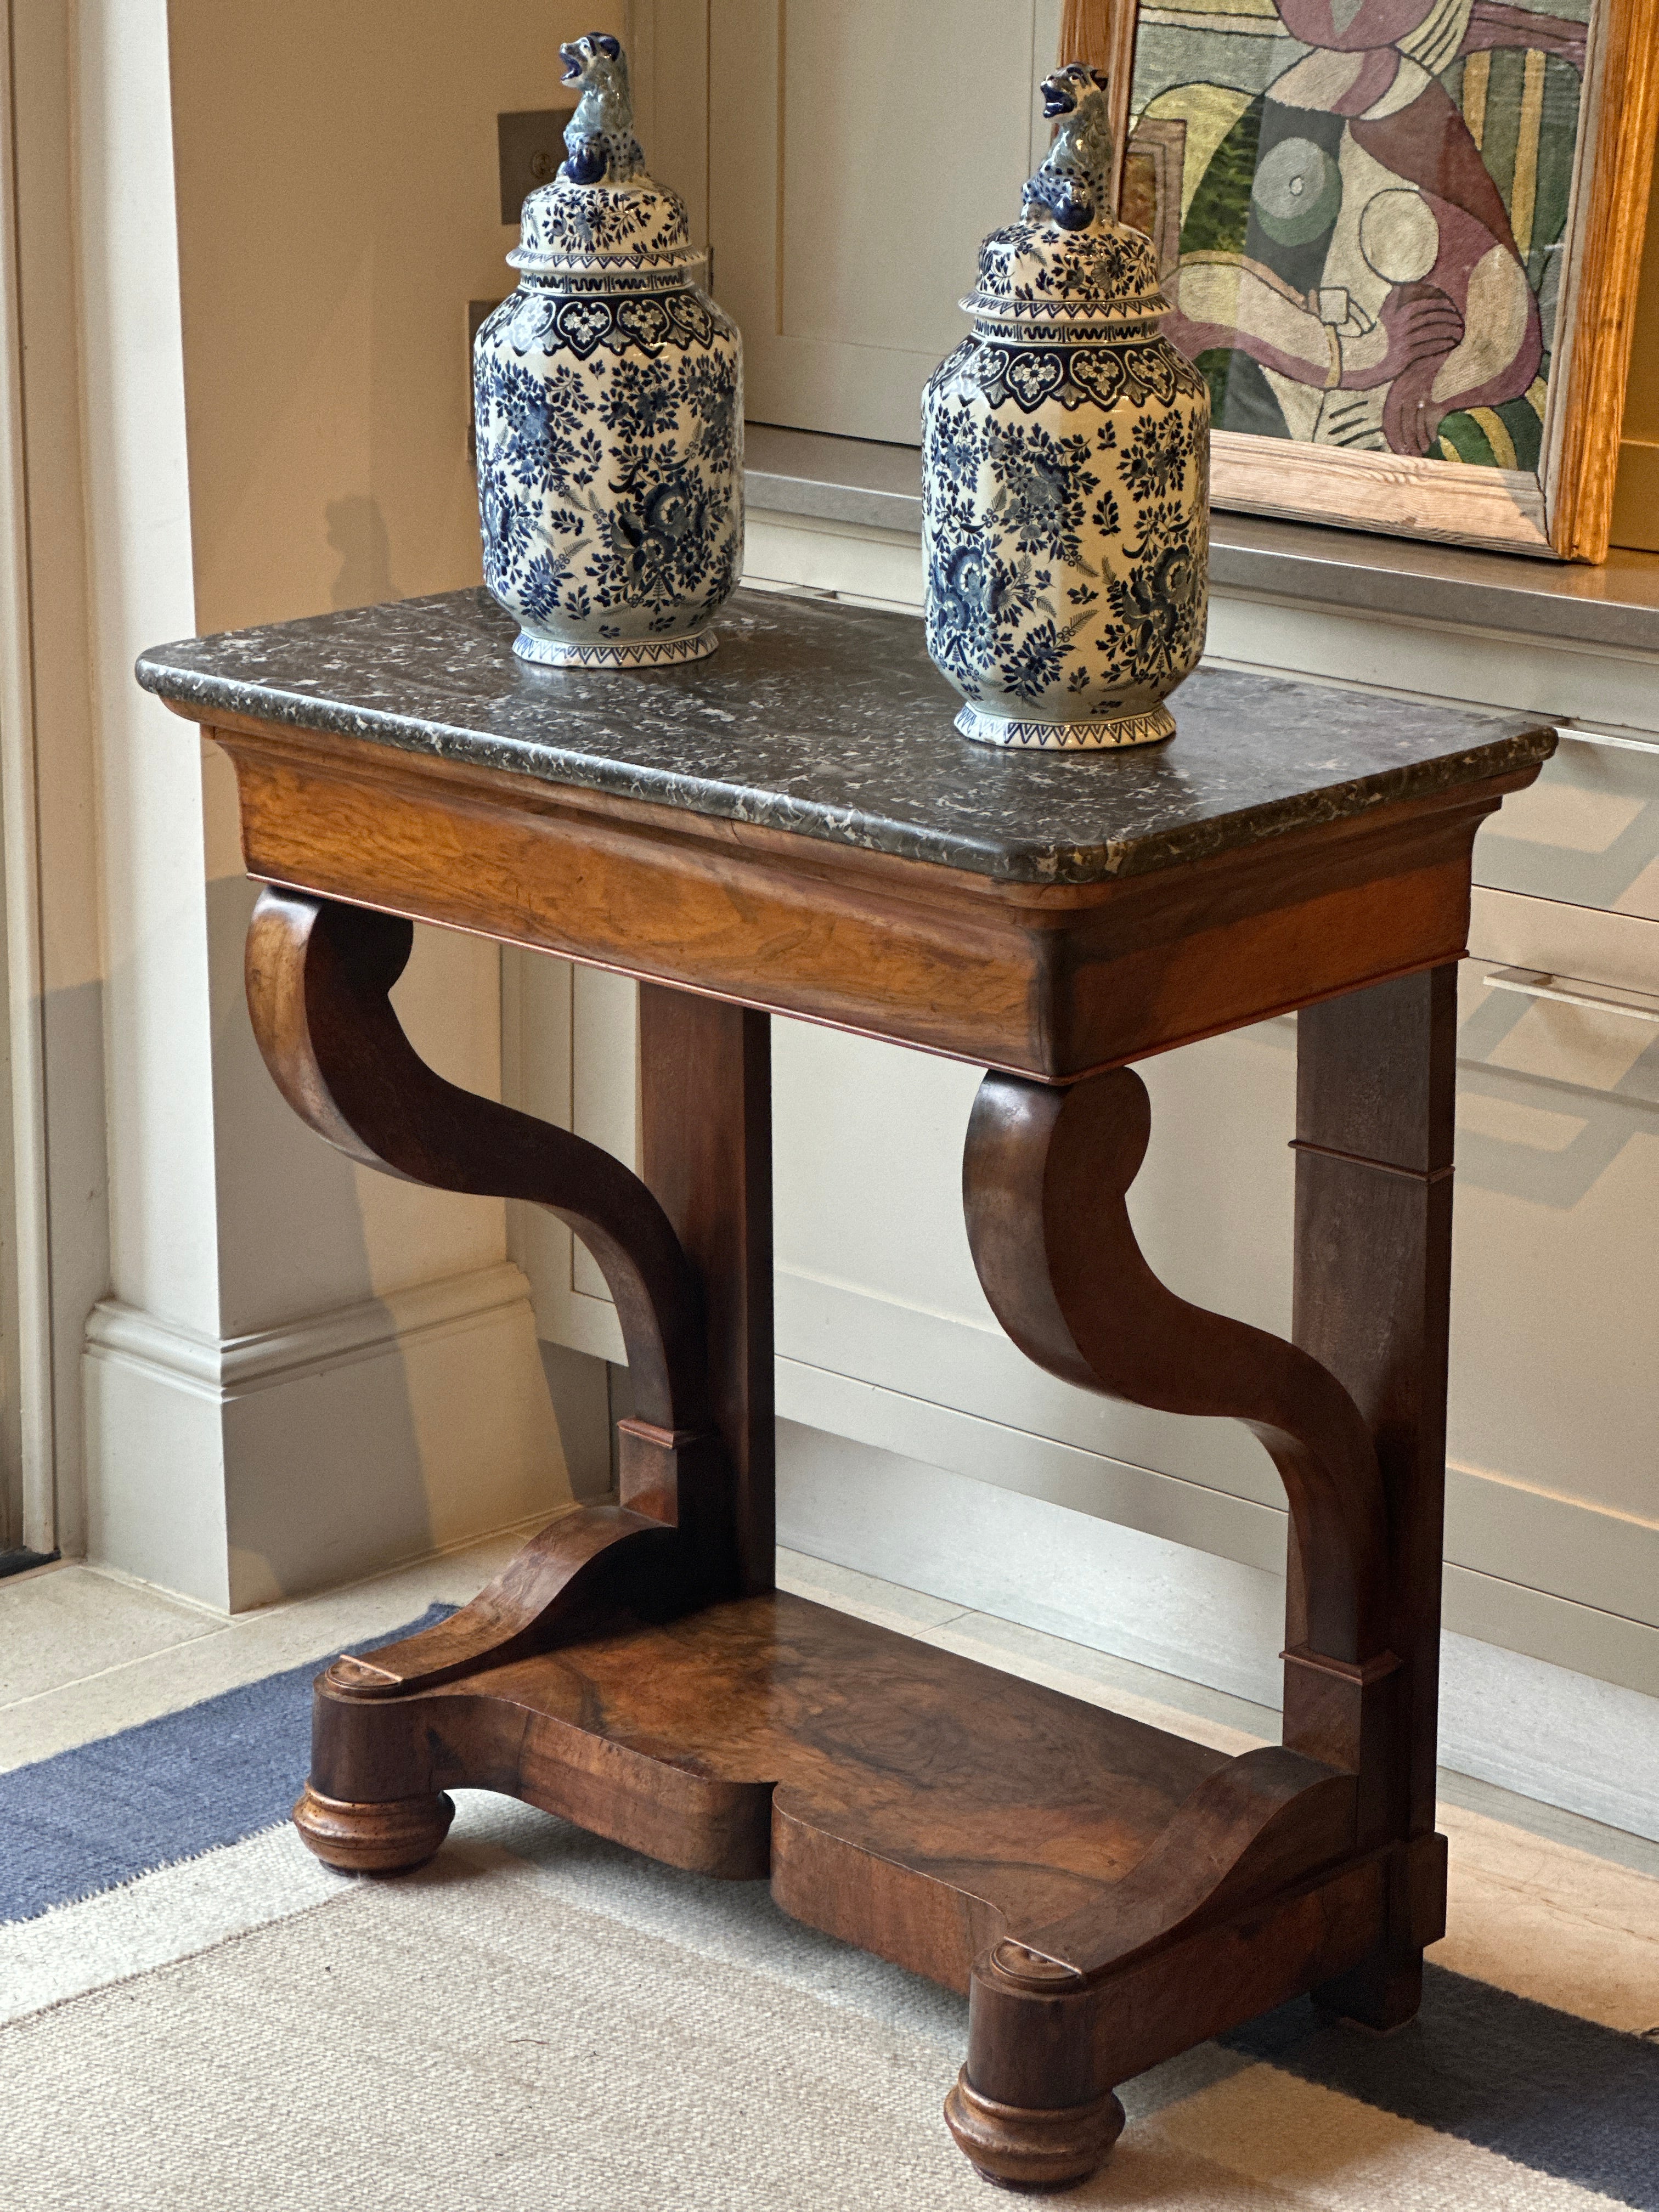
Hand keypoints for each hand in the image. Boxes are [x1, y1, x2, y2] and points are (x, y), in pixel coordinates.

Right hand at [1340, 281, 1462, 389]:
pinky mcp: (1407, 356)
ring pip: (1431, 332)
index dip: (1438, 303)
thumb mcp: (1389, 322)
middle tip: (1458, 318)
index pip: (1422, 305)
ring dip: (1447, 330)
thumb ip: (1396, 306)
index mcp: (1397, 317)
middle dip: (1446, 316)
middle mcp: (1399, 328)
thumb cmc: (1389, 343)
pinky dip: (1441, 345)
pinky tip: (1451, 344)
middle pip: (1429, 318)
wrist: (1380, 368)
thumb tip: (1401, 289)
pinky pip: (1429, 347)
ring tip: (1458, 330)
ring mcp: (1403, 342)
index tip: (1451, 305)